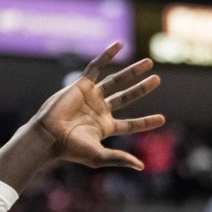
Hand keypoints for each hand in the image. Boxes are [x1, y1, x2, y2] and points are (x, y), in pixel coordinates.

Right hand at [31, 42, 164, 169]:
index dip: (146, 122)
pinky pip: (96, 66)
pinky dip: (107, 55)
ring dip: (132, 72)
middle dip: (141, 89)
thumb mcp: (98, 156)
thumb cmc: (71, 148)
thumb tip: (141, 167)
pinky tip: (119, 44)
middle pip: (126, 97)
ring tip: (149, 63)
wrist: (49, 135)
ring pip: (116, 80)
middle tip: (157, 80)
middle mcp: (100, 110)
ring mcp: (92, 96)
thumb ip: (119, 159)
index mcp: (105, 127)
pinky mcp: (81, 85)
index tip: (162, 119)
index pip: (131, 124)